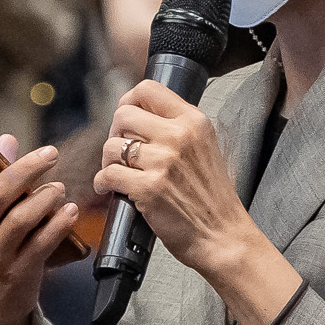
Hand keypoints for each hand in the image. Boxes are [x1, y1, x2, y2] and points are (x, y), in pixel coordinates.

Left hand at [99, 81, 302, 324]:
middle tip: (120, 150)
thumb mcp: (205, 148)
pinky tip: (108, 188)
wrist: (222, 236)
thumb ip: (179, 129)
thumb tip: (140, 116)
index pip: (148, 88)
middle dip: (115, 131)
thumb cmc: (212, 198)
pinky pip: (108, 174)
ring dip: (107, 160)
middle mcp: (179, 136)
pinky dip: (102, 182)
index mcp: (194, 122)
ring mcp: (163, 162)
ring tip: (116, 171)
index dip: (128, 101)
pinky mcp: (148, 188)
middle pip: (124, 114)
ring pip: (111, 145)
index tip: (126, 119)